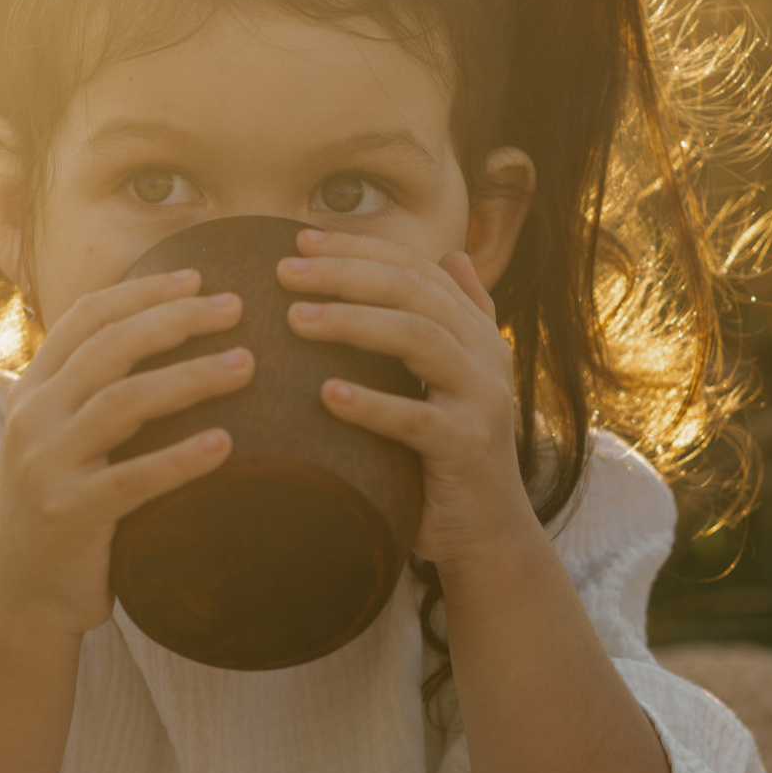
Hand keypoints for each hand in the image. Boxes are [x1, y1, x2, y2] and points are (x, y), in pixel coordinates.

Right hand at [0, 269, 250, 637]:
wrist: (23, 594)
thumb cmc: (65, 508)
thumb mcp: (62, 439)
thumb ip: (94, 393)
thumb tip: (170, 338)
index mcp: (33, 390)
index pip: (87, 318)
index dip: (144, 291)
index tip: (199, 277)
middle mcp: (33, 417)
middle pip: (111, 347)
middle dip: (177, 319)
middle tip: (237, 307)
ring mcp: (47, 465)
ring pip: (124, 401)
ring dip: (190, 377)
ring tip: (247, 366)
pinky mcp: (71, 513)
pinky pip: (134, 479)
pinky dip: (181, 459)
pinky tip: (227, 445)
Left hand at [277, 228, 536, 568]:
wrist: (487, 532)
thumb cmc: (451, 453)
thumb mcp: (455, 379)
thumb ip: (458, 318)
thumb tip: (453, 255)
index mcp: (476, 332)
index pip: (416, 269)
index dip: (360, 249)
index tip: (300, 240)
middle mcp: (486, 355)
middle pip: (413, 292)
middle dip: (346, 274)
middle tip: (284, 271)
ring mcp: (482, 400)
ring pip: (418, 339)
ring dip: (352, 323)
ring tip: (295, 319)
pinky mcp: (467, 447)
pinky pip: (417, 419)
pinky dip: (371, 404)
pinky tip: (326, 395)